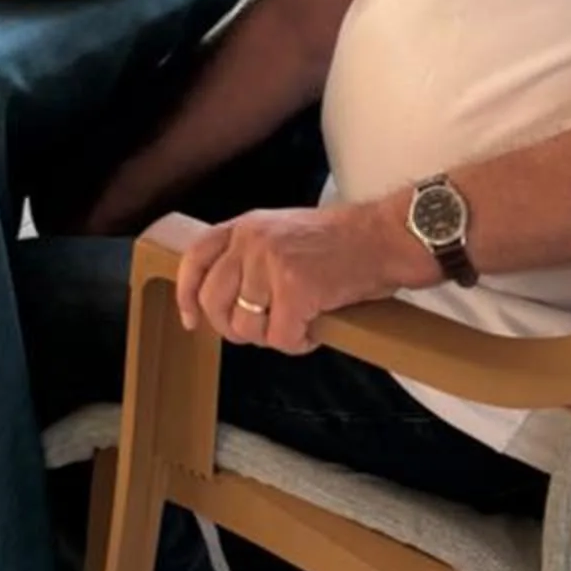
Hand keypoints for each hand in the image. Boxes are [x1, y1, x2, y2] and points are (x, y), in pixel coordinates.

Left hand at [175, 199, 413, 356]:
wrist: (383, 237)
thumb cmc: (341, 242)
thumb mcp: (282, 233)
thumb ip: (250, 258)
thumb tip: (226, 303)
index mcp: (245, 226)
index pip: (195, 259)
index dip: (187, 295)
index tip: (191, 320)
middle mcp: (250, 240)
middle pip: (214, 303)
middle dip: (236, 328)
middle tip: (266, 331)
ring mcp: (270, 263)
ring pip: (246, 327)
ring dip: (273, 337)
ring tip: (299, 324)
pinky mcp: (294, 288)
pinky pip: (281, 338)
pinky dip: (299, 343)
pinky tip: (314, 330)